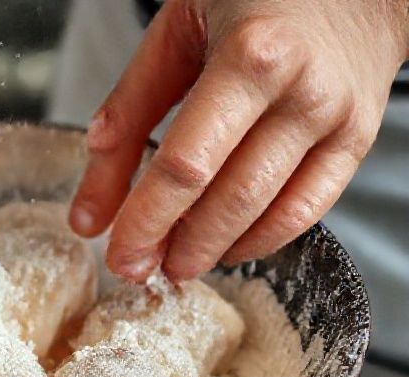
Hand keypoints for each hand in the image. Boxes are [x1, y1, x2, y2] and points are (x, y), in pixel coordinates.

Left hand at [69, 0, 408, 281]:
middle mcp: (300, 92)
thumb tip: (94, 199)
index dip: (147, 220)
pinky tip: (225, 247)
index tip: (118, 252)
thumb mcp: (176, 32)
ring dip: (214, 250)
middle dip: (175, 246)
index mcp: (249, 56)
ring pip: (267, 212)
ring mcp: (336, 119)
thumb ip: (129, 109)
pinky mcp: (356, 140)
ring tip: (175, 263)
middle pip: (226, 198)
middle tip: (137, 270)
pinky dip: (261, 239)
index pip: (186, 165)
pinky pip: (307, 209)